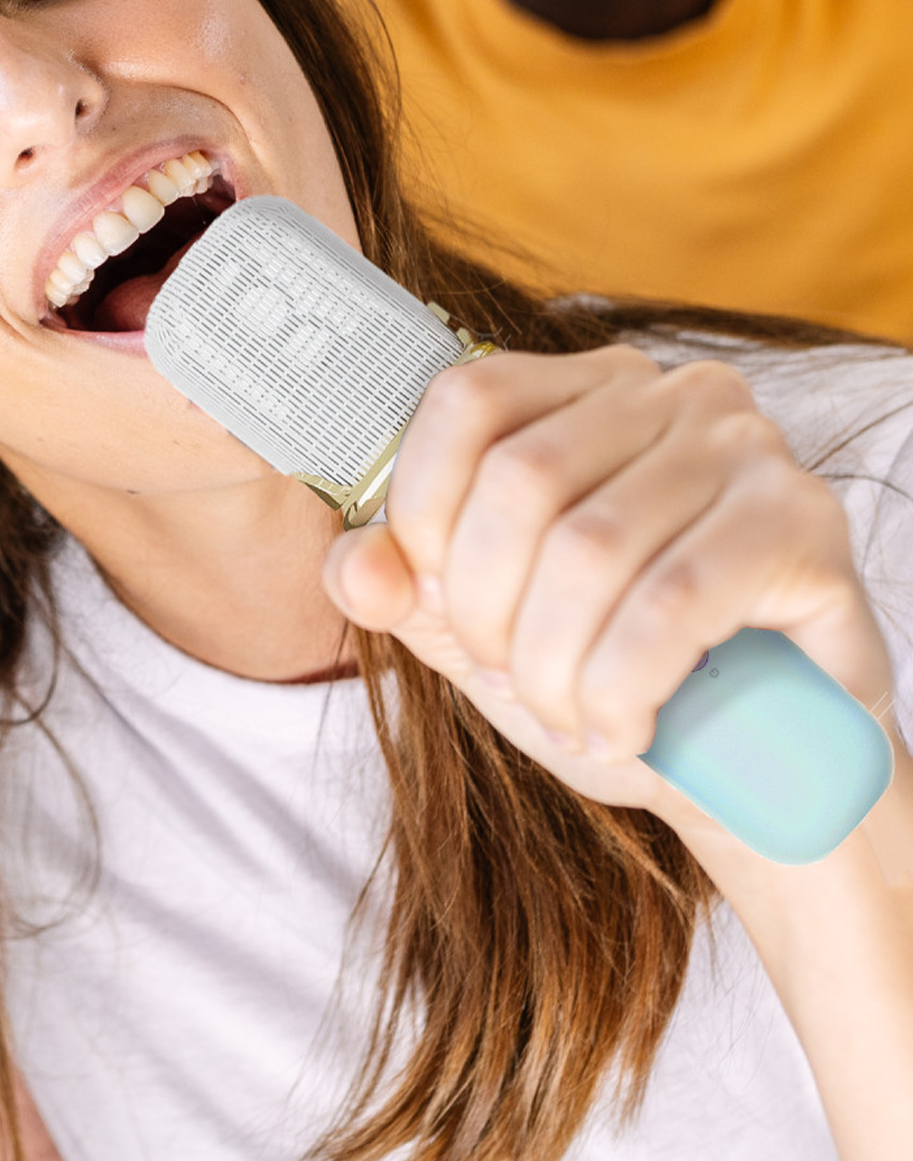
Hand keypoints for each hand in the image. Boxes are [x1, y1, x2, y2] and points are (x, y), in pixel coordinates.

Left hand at [320, 346, 897, 877]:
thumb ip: (406, 590)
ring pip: (589, 549)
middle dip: (485, 607)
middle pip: (521, 478)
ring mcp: (747, 449)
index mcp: (582, 392)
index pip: (466, 400)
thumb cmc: (615, 677)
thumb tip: (356, 565)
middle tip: (507, 680)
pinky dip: (620, 686)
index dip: (422, 510)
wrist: (765, 767)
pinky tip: (621, 728)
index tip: (431, 601)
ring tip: (567, 719)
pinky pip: (670, 603)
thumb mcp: (485, 634)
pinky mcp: (804, 524)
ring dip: (553, 665)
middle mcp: (671, 396)